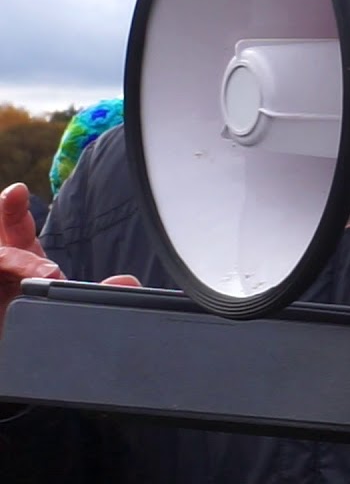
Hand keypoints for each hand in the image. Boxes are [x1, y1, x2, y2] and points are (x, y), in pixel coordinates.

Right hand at [1, 183, 138, 335]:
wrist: (18, 368)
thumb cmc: (37, 332)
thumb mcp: (70, 311)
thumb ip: (99, 296)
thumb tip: (127, 281)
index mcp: (22, 264)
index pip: (14, 228)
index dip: (13, 208)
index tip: (19, 191)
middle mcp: (2, 271)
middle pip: (0, 237)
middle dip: (5, 215)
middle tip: (21, 210)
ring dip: (13, 259)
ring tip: (47, 277)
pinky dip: (2, 268)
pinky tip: (17, 288)